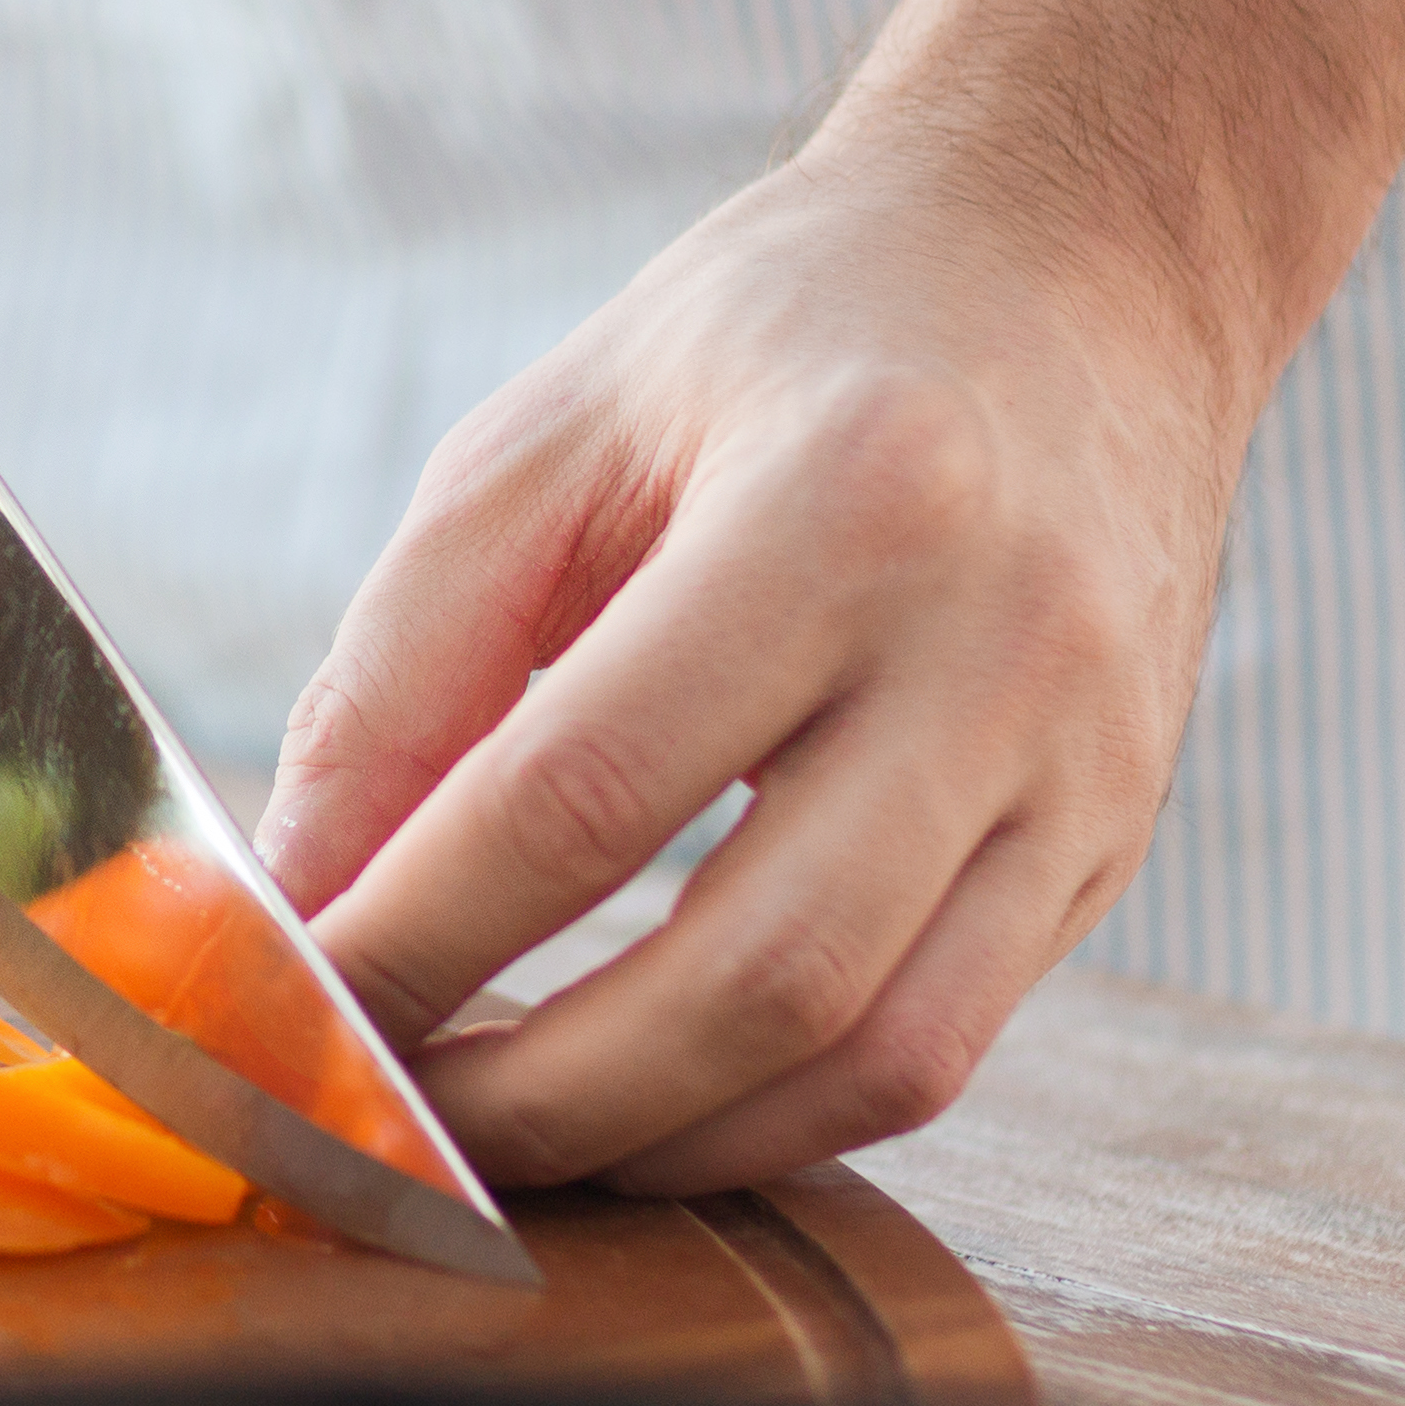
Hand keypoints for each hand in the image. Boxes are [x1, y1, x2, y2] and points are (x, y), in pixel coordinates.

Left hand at [254, 130, 1257, 1195]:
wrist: (1082, 261)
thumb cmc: (787, 334)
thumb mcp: (555, 434)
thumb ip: (408, 663)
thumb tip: (302, 895)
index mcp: (849, 500)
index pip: (584, 794)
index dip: (417, 937)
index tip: (293, 1012)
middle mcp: (1000, 649)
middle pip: (752, 976)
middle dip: (536, 1097)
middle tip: (387, 1125)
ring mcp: (1086, 766)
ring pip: (872, 1061)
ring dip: (658, 1144)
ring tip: (500, 1138)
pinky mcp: (1112, 843)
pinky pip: (940, 1053)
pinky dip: (770, 1116)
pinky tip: (643, 1096)